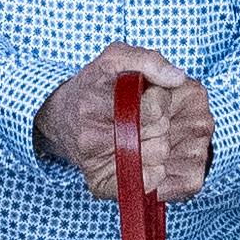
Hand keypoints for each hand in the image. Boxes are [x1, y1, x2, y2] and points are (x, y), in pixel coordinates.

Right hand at [38, 44, 213, 202]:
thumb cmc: (95, 85)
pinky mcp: (98, 181)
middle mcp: (91, 132)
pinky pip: (143, 181)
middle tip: (145, 116)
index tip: (150, 96)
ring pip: (157, 156)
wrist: (61, 116)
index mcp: (96, 99)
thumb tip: (178, 79)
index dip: (160, 100)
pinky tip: (144, 157)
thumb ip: (149, 60)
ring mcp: (94, 159)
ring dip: (160, 144)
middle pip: (158, 133)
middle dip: (160, 122)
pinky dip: (153, 172)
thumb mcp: (116, 57)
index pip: (153, 107)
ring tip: (143, 133)